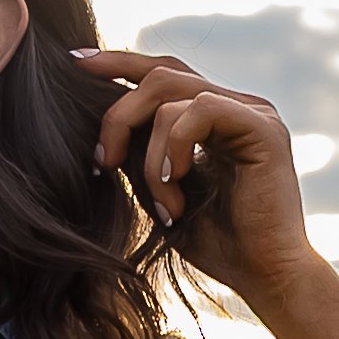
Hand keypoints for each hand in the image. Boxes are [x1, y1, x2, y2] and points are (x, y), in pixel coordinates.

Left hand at [69, 47, 315, 297]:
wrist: (259, 275)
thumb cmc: (208, 237)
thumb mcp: (155, 184)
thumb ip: (135, 147)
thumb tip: (96, 119)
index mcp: (208, 114)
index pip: (158, 72)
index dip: (117, 63)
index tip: (74, 63)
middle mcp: (232, 104)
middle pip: (157, 75)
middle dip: (118, 115)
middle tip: (102, 160)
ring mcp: (250, 111)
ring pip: (170, 94)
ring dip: (148, 149)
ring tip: (159, 194)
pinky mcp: (263, 127)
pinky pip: (200, 109)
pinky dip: (175, 145)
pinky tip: (176, 181)